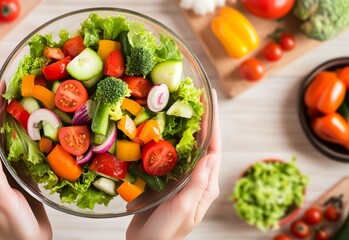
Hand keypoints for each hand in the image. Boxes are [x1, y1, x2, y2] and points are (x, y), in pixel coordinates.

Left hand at [0, 82, 51, 239]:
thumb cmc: (15, 229)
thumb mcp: (2, 201)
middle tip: (5, 87)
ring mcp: (5, 174)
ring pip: (6, 141)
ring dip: (10, 120)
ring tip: (18, 100)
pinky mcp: (19, 177)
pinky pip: (20, 151)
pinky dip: (25, 135)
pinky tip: (33, 126)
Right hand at [126, 89, 220, 239]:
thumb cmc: (166, 232)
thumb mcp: (183, 208)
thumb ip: (198, 183)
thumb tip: (212, 154)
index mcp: (206, 186)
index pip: (214, 148)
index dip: (213, 122)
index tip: (211, 99)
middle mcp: (197, 180)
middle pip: (201, 143)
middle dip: (200, 119)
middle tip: (195, 94)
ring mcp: (181, 180)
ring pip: (185, 147)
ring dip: (184, 126)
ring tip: (178, 104)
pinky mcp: (166, 181)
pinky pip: (168, 155)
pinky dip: (166, 139)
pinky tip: (159, 128)